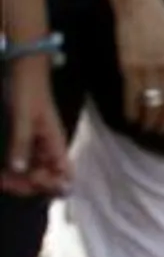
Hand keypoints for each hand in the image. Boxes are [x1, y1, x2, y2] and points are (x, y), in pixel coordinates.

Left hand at [2, 56, 71, 195]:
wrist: (25, 71)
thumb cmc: (28, 90)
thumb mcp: (23, 116)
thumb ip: (21, 143)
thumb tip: (18, 171)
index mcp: (56, 142)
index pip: (65, 174)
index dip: (51, 184)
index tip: (29, 178)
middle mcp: (50, 148)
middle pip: (48, 179)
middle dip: (28, 185)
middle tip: (5, 182)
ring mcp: (39, 146)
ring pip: (35, 173)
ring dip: (19, 181)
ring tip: (1, 179)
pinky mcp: (28, 142)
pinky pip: (26, 164)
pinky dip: (14, 172)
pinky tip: (2, 172)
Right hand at [114, 0, 163, 135]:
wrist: (141, 6)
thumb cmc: (160, 27)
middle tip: (159, 132)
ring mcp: (150, 68)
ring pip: (151, 106)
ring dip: (148, 122)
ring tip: (145, 127)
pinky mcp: (130, 67)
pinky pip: (132, 98)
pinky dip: (132, 112)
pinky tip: (131, 117)